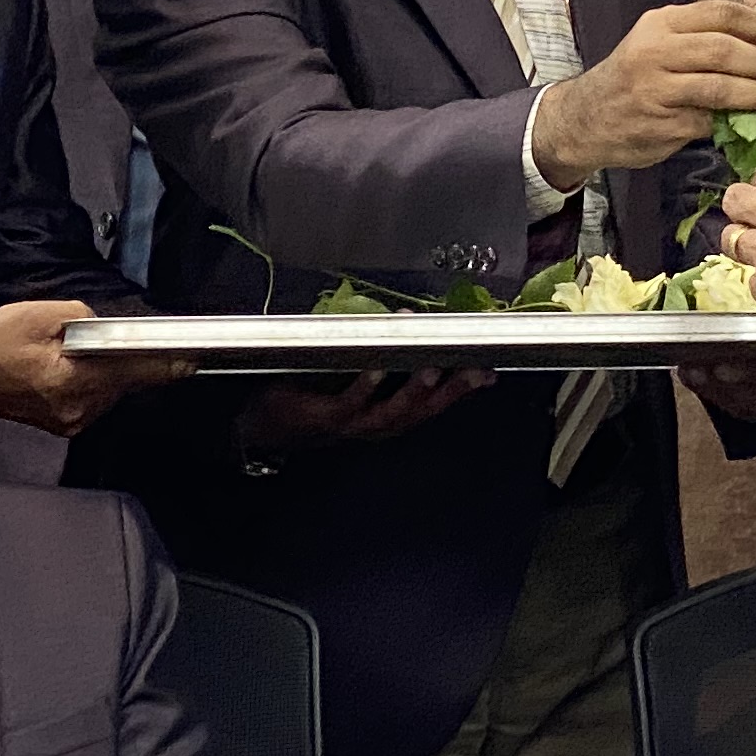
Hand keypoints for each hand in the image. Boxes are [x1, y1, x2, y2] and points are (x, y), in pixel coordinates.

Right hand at [0, 301, 187, 435]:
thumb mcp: (39, 315)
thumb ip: (81, 318)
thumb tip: (108, 328)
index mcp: (73, 381)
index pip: (132, 373)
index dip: (164, 366)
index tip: (190, 360)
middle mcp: (78, 408)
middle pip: (124, 382)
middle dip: (128, 359)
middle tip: (119, 337)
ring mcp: (71, 420)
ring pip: (110, 391)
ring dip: (109, 370)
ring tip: (81, 349)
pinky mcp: (64, 424)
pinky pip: (94, 399)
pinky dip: (93, 381)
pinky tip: (75, 365)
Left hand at [233, 369, 488, 458]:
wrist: (266, 424)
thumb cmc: (313, 396)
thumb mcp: (353, 381)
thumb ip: (383, 361)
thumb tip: (413, 329)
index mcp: (386, 415)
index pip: (433, 404)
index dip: (462, 390)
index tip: (488, 371)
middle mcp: (375, 425)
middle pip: (420, 412)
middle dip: (450, 392)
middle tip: (474, 371)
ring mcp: (351, 424)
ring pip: (390, 412)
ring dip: (413, 391)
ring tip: (433, 368)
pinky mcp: (324, 416)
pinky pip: (349, 403)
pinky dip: (366, 387)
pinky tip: (378, 369)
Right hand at [529, 0, 755, 187]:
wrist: (584, 119)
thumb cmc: (633, 77)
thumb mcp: (658, 43)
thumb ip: (700, 37)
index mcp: (661, 23)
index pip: (722, 13)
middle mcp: (655, 50)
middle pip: (724, 49)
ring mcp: (655, 88)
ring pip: (720, 87)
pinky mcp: (660, 123)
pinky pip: (709, 120)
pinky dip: (737, 121)